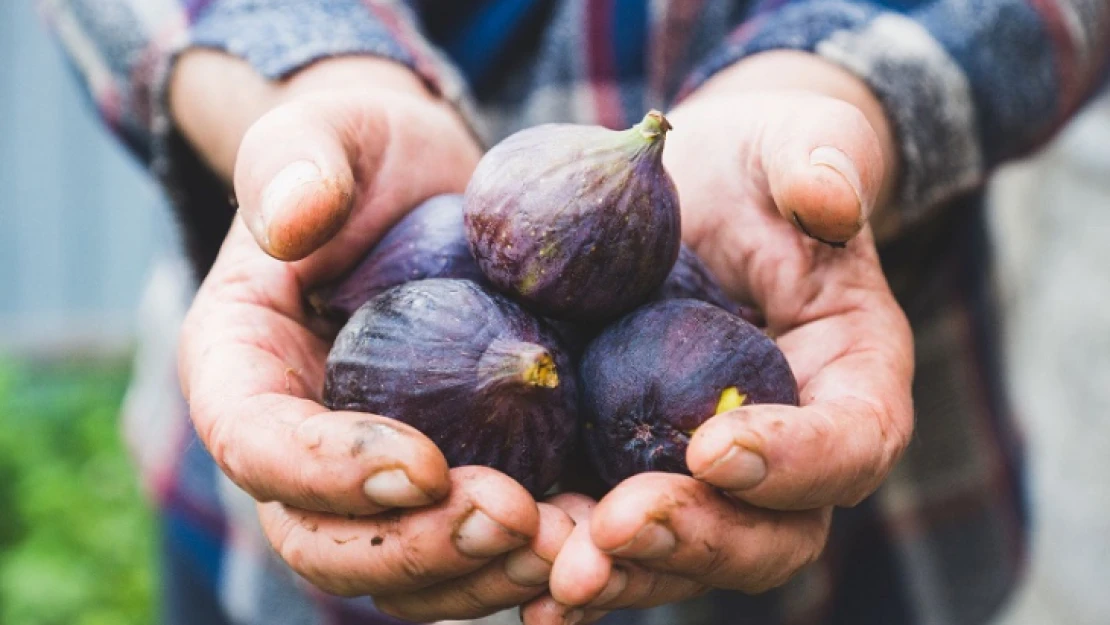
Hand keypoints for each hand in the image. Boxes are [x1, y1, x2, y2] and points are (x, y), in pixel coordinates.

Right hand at [173, 53, 572, 619]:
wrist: (427, 194)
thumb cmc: (366, 157)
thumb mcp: (328, 134)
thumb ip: (294, 163)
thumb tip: (289, 219)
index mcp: (244, 371)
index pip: (258, 445)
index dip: (327, 472)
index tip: (424, 465)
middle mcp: (298, 447)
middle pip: (322, 543)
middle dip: (415, 549)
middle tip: (512, 518)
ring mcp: (372, 479)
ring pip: (401, 573)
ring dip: (479, 574)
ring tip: (566, 544)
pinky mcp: (447, 484)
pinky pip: (469, 552)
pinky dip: (525, 560)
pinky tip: (593, 539)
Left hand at [524, 52, 914, 621]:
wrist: (696, 196)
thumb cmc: (756, 168)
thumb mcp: (793, 143)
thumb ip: (818, 162)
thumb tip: (827, 191)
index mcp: (849, 380)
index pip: (850, 443)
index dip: (797, 461)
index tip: (715, 446)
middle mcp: (790, 454)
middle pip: (771, 535)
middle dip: (696, 540)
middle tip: (618, 526)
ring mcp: (707, 478)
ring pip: (687, 558)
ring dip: (624, 572)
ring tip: (558, 575)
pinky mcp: (634, 474)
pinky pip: (612, 537)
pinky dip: (569, 560)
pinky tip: (514, 571)